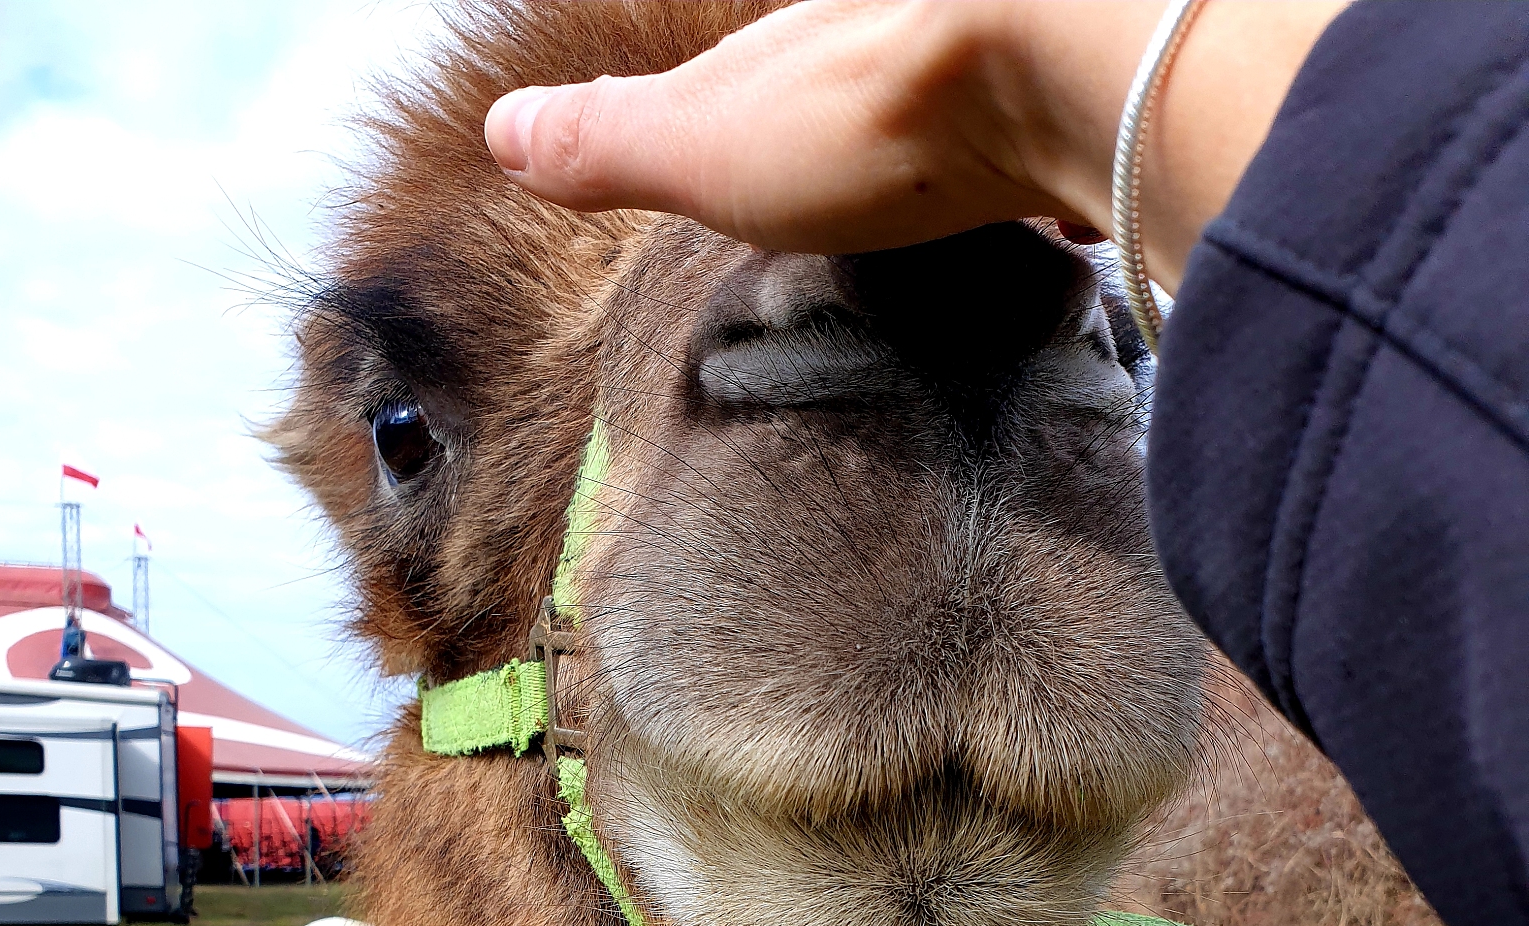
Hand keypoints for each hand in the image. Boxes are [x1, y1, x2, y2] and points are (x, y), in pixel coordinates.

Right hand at [484, 0, 1350, 290]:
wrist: (1066, 71)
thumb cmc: (873, 116)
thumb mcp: (701, 145)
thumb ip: (610, 142)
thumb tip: (504, 133)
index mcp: (806, 46)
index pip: (751, 86)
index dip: (733, 131)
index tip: (733, 176)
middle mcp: (904, 35)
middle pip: (863, 89)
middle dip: (854, 145)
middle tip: (840, 205)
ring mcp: (1004, 63)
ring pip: (963, 108)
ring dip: (956, 157)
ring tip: (942, 221)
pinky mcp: (1091, 116)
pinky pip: (1056, 146)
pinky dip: (1042, 179)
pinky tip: (1044, 221)